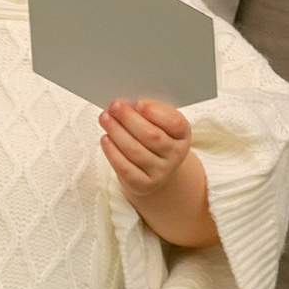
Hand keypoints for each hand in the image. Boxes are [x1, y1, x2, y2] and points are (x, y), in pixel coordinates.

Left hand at [99, 97, 218, 250]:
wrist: (157, 170)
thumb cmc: (156, 137)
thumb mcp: (160, 123)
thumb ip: (149, 111)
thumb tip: (128, 105)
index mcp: (183, 134)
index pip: (175, 123)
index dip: (156, 113)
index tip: (138, 103)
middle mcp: (175, 155)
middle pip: (151, 136)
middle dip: (129, 119)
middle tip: (114, 106)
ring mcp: (161, 172)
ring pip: (135, 150)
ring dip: (116, 132)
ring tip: (105, 118)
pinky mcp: (143, 185)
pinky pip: (125, 168)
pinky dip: (112, 152)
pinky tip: (105, 139)